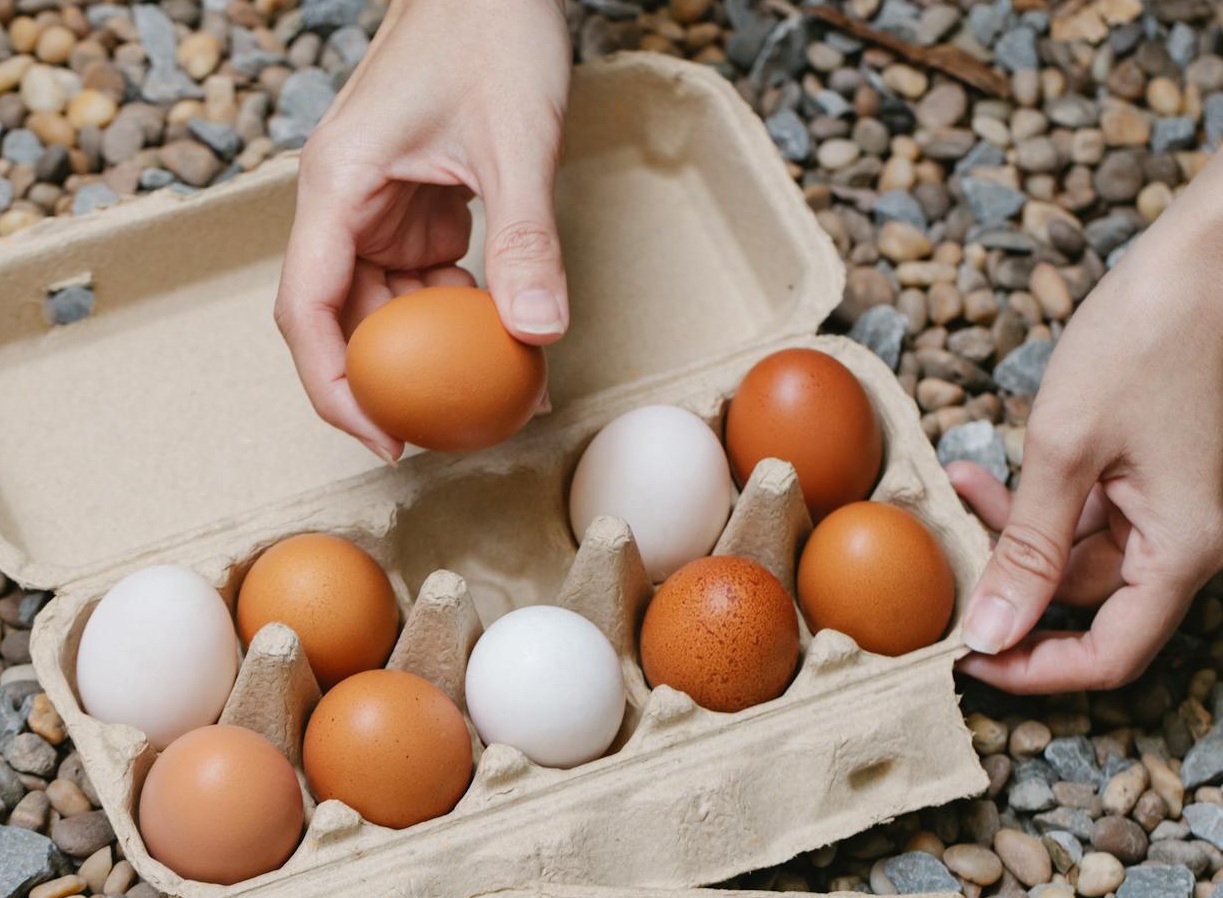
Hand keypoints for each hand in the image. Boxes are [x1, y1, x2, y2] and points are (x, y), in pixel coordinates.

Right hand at [274, 0, 572, 462]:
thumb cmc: (489, 32)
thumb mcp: (514, 142)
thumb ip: (524, 239)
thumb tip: (537, 335)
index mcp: (338, 185)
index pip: (306, 308)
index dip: (333, 386)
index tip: (382, 438)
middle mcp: (345, 202)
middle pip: (341, 316)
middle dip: (390, 378)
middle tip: (449, 428)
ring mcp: (378, 205)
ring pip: (386, 302)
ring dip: (432, 347)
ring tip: (492, 385)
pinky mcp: (413, 204)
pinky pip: (422, 277)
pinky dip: (456, 311)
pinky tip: (500, 330)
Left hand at [953, 151, 1222, 692]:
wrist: (1205, 258)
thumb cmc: (1148, 337)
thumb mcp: (1067, 446)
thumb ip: (1026, 544)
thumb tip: (991, 633)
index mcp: (1185, 548)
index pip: (1110, 653)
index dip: (1035, 669)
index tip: (967, 659)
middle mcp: (1184, 538)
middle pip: (1085, 601)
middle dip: (1007, 580)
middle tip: (944, 559)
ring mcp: (1168, 505)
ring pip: (1075, 553)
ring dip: (1011, 531)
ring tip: (959, 488)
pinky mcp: (1149, 473)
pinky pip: (1083, 511)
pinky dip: (1033, 500)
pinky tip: (984, 469)